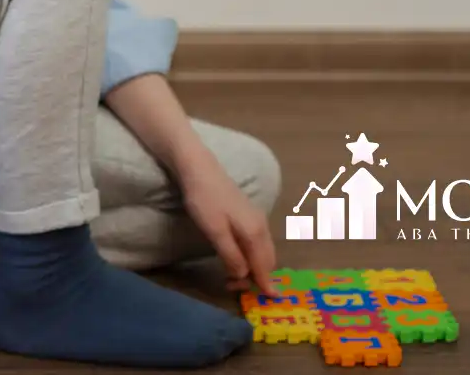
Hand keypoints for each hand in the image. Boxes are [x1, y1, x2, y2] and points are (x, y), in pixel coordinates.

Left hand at [181, 159, 278, 295]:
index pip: (264, 266)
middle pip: (267, 260)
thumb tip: (244, 276)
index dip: (265, 284)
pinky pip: (258, 242)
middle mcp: (261, 226)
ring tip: (234, 276)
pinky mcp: (249, 214)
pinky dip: (253, 255)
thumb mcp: (214, 231)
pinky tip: (238, 257)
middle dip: (258, 277)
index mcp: (255, 232)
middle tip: (235, 287)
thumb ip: (231, 255)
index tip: (269, 300)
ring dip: (254, 266)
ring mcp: (257, 219)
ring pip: (263, 251)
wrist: (200, 169)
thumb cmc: (204, 201)